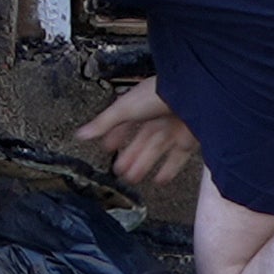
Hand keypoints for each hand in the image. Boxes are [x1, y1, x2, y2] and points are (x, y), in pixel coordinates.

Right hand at [72, 81, 206, 204]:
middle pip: (139, 142)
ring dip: (142, 166)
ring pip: (155, 152)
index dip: (114, 137)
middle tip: (118, 171)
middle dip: (128, 156)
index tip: (106, 148)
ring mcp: (172, 129)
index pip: (123, 125)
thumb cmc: (159, 93)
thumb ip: (104, 123)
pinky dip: (167, 170)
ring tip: (132, 179)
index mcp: (140, 106)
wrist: (192, 93)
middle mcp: (156, 118)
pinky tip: (160, 180)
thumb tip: (81, 134)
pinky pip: (176, 158)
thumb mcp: (125, 108)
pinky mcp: (188, 139)